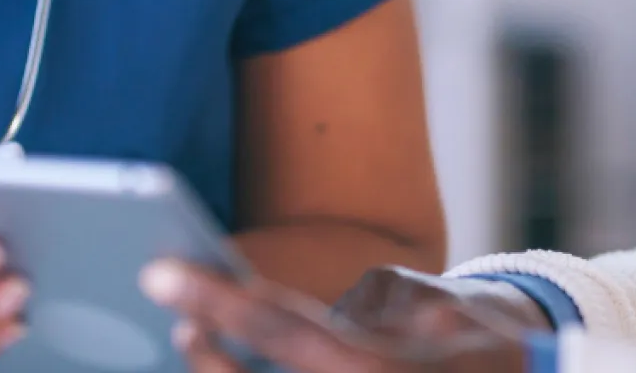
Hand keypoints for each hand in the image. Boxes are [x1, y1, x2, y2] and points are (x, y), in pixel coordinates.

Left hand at [140, 260, 530, 372]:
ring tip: (199, 341)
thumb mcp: (422, 303)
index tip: (160, 272)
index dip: (212, 298)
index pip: (276, 324)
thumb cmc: (475, 337)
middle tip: (177, 314)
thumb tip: (275, 318)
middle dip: (205, 351)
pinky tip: (236, 364)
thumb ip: (353, 313)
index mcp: (371, 368)